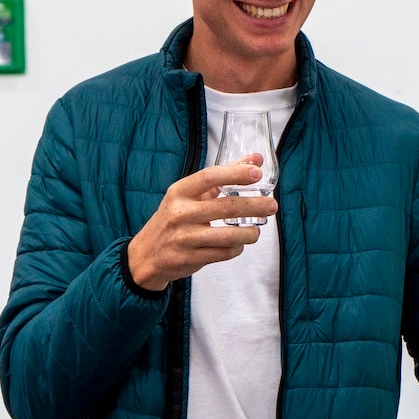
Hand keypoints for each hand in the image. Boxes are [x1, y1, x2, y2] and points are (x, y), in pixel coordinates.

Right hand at [126, 157, 277, 291]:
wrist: (146, 254)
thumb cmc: (173, 218)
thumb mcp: (190, 194)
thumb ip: (223, 176)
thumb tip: (256, 159)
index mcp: (179, 192)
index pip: (209, 177)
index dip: (235, 173)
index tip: (257, 173)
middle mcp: (180, 213)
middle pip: (225, 207)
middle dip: (254, 205)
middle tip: (272, 205)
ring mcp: (184, 238)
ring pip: (227, 236)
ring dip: (249, 234)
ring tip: (257, 231)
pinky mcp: (190, 258)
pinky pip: (223, 253)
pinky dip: (236, 248)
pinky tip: (238, 244)